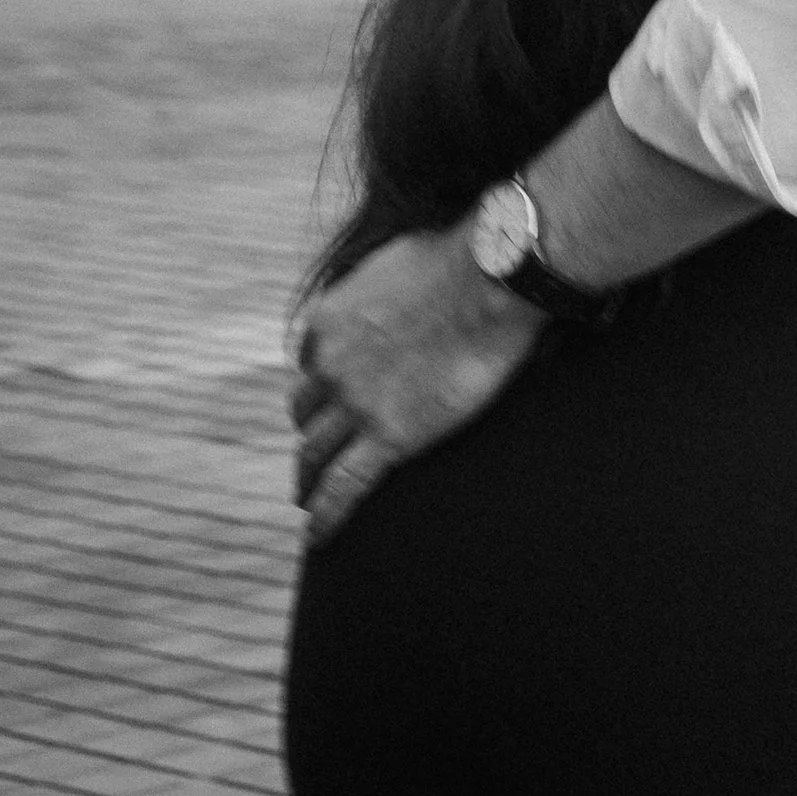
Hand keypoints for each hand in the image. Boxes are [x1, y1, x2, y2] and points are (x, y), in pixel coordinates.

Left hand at [290, 224, 541, 546]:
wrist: (489, 278)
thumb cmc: (459, 261)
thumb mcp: (396, 264)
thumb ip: (383, 290)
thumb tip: (404, 289)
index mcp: (329, 323)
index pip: (312, 364)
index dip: (322, 385)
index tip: (330, 400)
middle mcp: (331, 365)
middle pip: (307, 412)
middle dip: (310, 432)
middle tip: (312, 455)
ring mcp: (357, 403)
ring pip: (315, 452)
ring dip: (308, 475)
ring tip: (307, 496)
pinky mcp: (390, 436)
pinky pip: (344, 485)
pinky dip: (326, 513)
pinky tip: (316, 535)